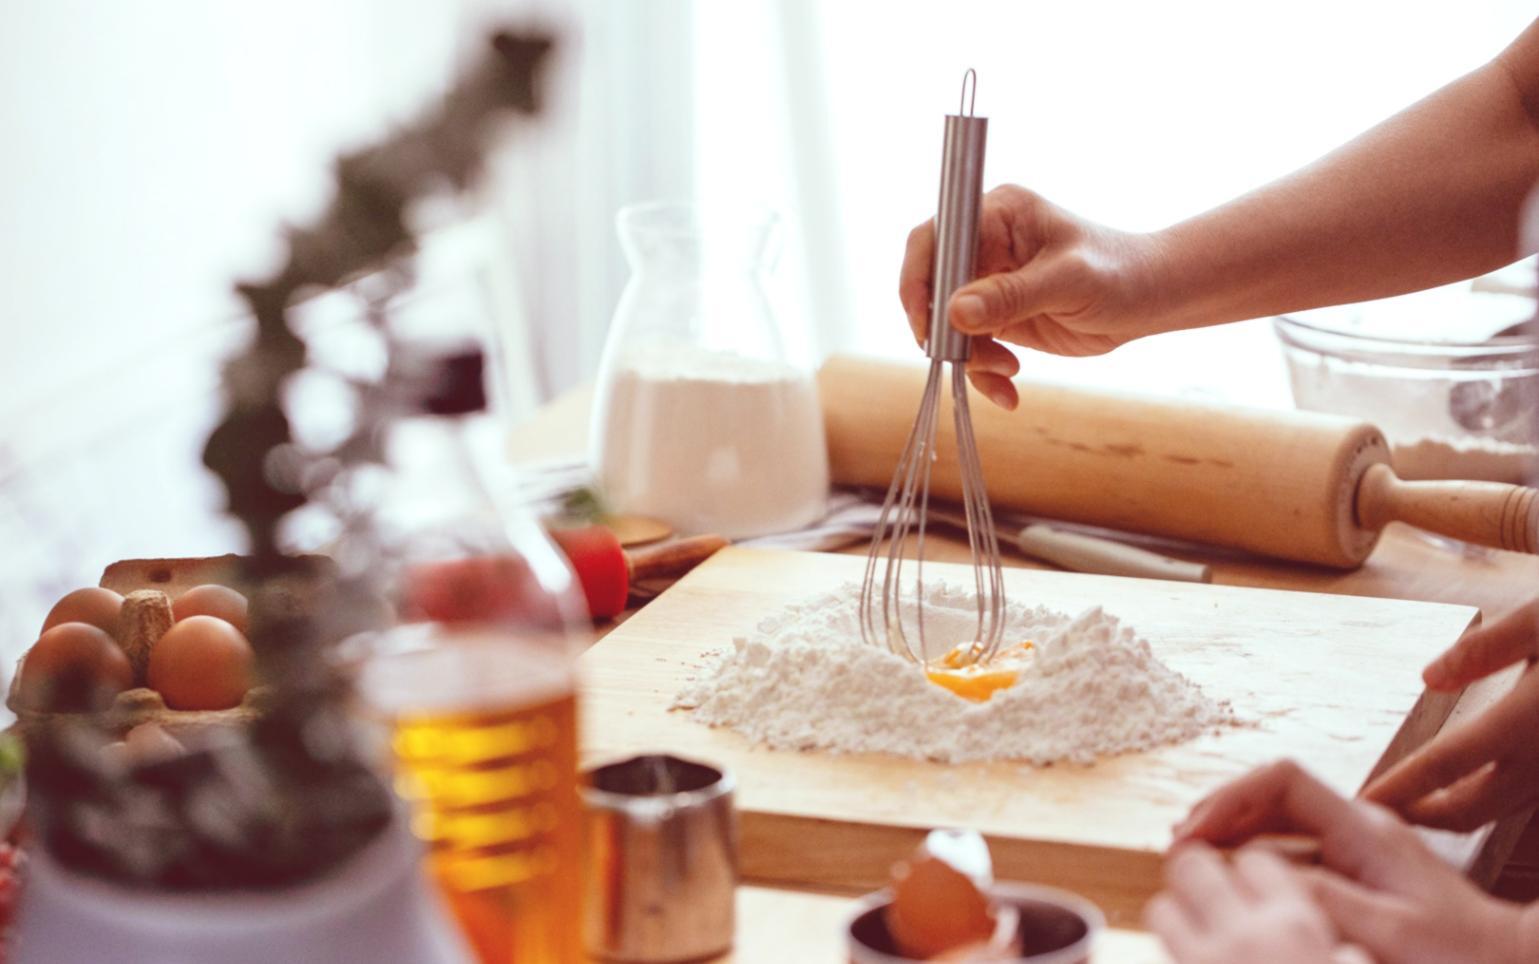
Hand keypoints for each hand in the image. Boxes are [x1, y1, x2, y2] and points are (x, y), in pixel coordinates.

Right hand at [898, 185, 1165, 408]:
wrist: (1152, 300)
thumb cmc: (1121, 273)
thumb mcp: (1069, 282)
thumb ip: (1011, 295)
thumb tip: (955, 312)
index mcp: (998, 214)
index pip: (936, 239)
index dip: (919, 279)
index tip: (926, 322)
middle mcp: (986, 244)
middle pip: (933, 286)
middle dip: (943, 329)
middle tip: (959, 357)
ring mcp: (989, 282)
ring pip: (949, 324)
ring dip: (969, 357)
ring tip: (1006, 372)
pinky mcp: (998, 316)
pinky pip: (971, 347)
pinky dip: (984, 373)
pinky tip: (1009, 389)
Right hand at [1171, 760, 1530, 962]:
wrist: (1506, 958)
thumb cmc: (1459, 951)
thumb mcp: (1390, 931)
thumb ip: (1326, 899)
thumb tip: (1260, 874)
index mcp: (1365, 829)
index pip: (1283, 780)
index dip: (1231, 797)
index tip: (1196, 830)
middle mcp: (1358, 824)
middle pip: (1272, 793)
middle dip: (1220, 811)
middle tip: (1178, 845)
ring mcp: (1357, 841)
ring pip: (1279, 817)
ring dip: (1232, 831)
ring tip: (1193, 857)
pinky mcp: (1357, 863)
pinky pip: (1293, 843)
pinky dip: (1254, 852)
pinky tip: (1234, 874)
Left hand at [1362, 600, 1538, 829]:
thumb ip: (1484, 650)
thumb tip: (1429, 678)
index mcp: (1525, 720)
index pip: (1445, 765)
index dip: (1401, 787)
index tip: (1363, 803)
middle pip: (1471, 808)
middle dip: (1422, 816)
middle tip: (1380, 812)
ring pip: (1502, 810)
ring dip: (1456, 813)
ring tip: (1414, 806)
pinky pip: (1529, 798)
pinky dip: (1492, 801)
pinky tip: (1470, 787)